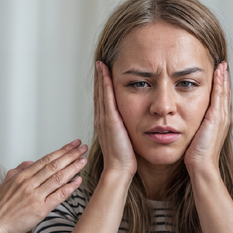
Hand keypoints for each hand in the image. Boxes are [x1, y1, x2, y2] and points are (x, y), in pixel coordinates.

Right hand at [0, 140, 87, 232]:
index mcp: (22, 176)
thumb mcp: (6, 183)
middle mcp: (29, 183)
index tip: (73, 144)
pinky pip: (58, 196)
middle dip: (71, 155)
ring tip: (84, 160)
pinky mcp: (40, 210)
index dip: (62, 151)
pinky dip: (69, 188)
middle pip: (54, 165)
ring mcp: (35, 196)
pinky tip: (78, 181)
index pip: (46, 159)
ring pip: (58, 178)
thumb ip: (19, 171)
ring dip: (73, 168)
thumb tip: (31, 163)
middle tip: (83, 147)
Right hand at [94, 61, 135, 179]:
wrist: (119, 169)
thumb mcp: (125, 138)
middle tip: (100, 63)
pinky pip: (106, 98)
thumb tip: (133, 122)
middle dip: (99, 78)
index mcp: (105, 123)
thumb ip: (126, 128)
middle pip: (99, 93)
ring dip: (100, 77)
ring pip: (100, 93)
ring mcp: (103, 119)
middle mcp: (101, 119)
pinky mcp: (109, 120)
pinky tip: (105, 73)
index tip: (103, 73)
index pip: (103, 100)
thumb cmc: (125, 158)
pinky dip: (104, 85)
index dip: (102, 86)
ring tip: (101, 63)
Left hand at [185, 62, 229, 175]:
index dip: (220, 86)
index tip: (217, 73)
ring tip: (221, 65)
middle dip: (223, 78)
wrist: (201, 165)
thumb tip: (183, 119)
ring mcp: (222, 117)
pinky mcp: (217, 118)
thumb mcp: (194, 135)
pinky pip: (219, 96)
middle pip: (224, 93)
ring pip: (224, 92)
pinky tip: (218, 72)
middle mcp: (223, 118)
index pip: (220, 100)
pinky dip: (220, 83)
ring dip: (223, 77)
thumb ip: (193, 126)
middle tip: (222, 64)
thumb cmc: (195, 155)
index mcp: (217, 122)